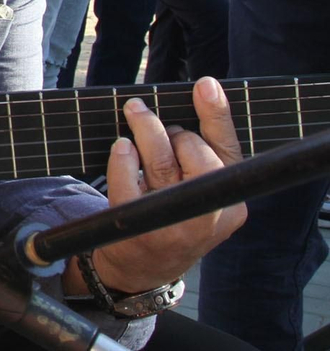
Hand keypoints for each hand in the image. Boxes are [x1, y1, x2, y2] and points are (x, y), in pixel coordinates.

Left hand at [86, 79, 245, 293]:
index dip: (216, 115)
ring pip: (159, 161)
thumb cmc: (174, 215)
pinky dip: (122, 158)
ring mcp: (174, 223)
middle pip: (193, 151)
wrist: (146, 267)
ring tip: (135, 111)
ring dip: (145, 128)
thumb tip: (195, 98)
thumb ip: (201, 153)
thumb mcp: (199, 190)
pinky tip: (121, 146)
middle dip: (172, 129)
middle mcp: (209, 215)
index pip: (227, 151)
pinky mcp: (140, 226)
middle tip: (153, 119)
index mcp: (230, 201)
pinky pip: (128, 180)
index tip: (205, 84)